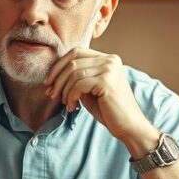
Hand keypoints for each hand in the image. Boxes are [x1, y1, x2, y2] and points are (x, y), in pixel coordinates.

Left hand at [43, 47, 157, 149]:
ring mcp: (109, 69)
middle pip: (72, 61)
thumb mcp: (90, 90)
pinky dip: (71, 97)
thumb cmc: (109, 110)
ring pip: (73, 74)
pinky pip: (78, 85)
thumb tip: (52, 76)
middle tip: (51, 94)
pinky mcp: (106, 82)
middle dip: (57, 79)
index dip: (59, 66)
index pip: (76, 52)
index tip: (49, 82)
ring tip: (65, 103)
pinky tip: (73, 107)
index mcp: (107, 59)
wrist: (129, 127)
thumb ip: (77, 79)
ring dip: (64, 90)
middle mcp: (110, 60)